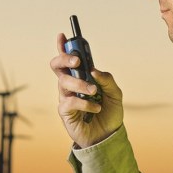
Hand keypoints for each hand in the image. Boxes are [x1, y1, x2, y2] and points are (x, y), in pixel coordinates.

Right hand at [51, 33, 122, 148]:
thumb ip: (107, 80)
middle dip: (64, 59)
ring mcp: (66, 97)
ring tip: (94, 92)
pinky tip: (95, 108)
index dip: (63, 46)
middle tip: (77, 62)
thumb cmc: (109, 113)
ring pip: (63, 82)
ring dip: (80, 84)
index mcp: (81, 77)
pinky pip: (69, 101)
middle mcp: (70, 84)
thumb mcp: (115, 94)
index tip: (63, 35)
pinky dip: (84, 103)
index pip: (69, 59)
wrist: (108, 137)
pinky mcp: (65, 112)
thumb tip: (94, 71)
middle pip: (57, 65)